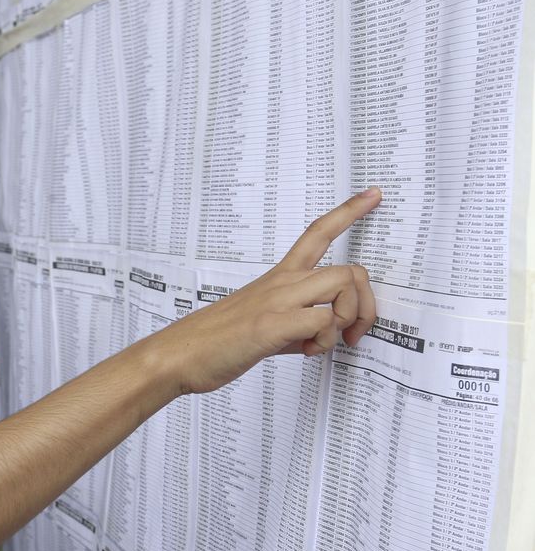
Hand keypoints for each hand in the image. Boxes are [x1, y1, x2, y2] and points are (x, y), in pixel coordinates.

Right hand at [160, 188, 379, 394]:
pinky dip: (323, 342)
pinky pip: (322, 321)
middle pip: (348, 269)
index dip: (349, 212)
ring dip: (346, 319)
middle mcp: (281, 283)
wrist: (178, 354)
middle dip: (366, 305)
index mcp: (278, 278)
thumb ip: (296, 325)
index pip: (318, 233)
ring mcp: (276, 302)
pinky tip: (303, 351)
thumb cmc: (215, 340)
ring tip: (323, 342)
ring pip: (342, 286)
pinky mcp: (270, 325)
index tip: (373, 195)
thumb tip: (321, 336)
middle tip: (353, 332)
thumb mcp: (264, 325)